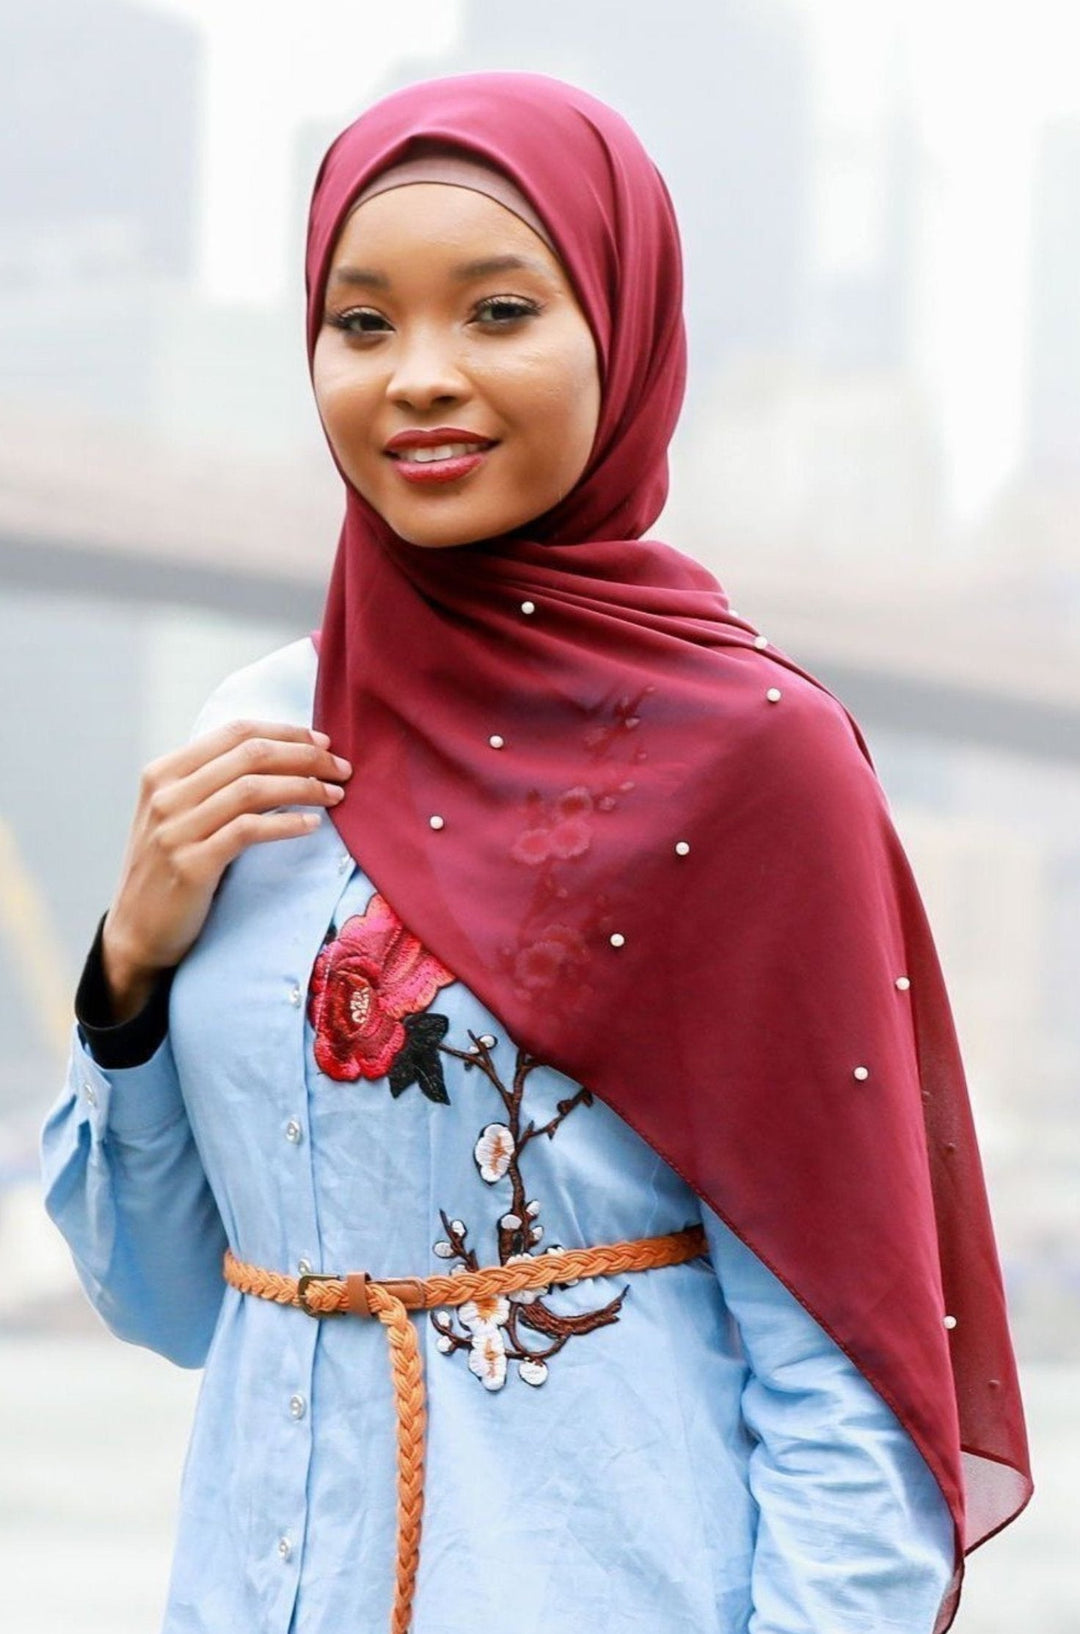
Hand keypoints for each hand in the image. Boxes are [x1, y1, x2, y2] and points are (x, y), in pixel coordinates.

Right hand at [101, 720, 351, 1021]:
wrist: (138, 931)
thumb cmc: (171, 868)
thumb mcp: (180, 814)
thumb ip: (214, 783)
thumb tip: (282, 755)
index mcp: (164, 772)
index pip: (235, 731)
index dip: (286, 732)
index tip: (323, 743)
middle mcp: (166, 794)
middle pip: (250, 755)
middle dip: (306, 756)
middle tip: (342, 768)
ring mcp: (175, 829)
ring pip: (253, 789)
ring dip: (305, 787)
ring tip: (336, 795)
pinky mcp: (191, 865)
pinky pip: (249, 830)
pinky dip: (287, 823)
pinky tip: (313, 825)